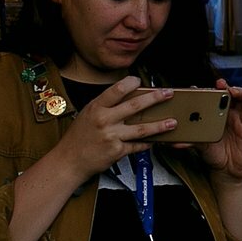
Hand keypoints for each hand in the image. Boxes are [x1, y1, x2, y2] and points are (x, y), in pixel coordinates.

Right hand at [49, 77, 175, 179]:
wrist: (69, 160)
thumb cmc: (79, 137)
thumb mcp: (87, 114)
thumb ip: (105, 106)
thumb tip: (127, 96)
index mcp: (96, 107)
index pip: (116, 90)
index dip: (130, 83)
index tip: (140, 80)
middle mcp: (104, 120)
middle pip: (135, 106)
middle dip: (155, 99)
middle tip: (168, 94)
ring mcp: (112, 136)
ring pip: (141, 128)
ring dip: (160, 125)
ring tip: (172, 122)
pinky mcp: (117, 151)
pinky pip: (137, 146)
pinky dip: (148, 143)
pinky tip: (157, 140)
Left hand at [195, 81, 241, 183]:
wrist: (227, 168)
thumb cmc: (213, 154)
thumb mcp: (200, 146)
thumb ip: (190, 141)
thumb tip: (175, 142)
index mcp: (211, 116)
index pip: (207, 100)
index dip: (203, 92)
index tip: (196, 88)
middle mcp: (224, 114)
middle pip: (223, 95)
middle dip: (220, 87)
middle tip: (217, 84)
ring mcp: (236, 116)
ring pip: (236, 98)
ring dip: (233, 89)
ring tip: (228, 87)